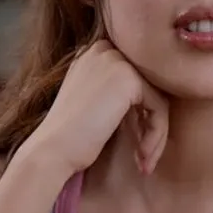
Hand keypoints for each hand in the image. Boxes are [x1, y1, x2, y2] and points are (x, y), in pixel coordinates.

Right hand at [26, 40, 169, 175]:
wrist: (52, 150)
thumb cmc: (68, 136)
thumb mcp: (89, 101)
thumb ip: (112, 89)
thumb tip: (149, 98)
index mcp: (92, 54)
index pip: (135, 76)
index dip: (140, 110)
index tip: (135, 140)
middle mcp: (104, 51)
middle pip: (150, 86)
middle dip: (151, 123)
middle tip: (142, 153)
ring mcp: (117, 62)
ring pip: (157, 99)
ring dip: (155, 134)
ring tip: (144, 161)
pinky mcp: (129, 80)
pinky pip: (159, 108)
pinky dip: (155, 135)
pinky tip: (141, 155)